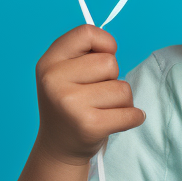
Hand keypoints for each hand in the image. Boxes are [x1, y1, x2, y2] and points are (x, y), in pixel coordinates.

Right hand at [33, 25, 143, 165]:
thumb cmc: (70, 103)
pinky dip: (133, 118)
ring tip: (101, 109)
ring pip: (123, 88)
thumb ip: (84, 53)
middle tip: (95, 94)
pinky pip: (131, 113)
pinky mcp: (89, 124)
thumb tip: (111, 45)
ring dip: (121, 101)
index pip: (86, 32)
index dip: (104, 43)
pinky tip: (116, 122)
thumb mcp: (63, 73)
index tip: (102, 56)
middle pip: (110, 62)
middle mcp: (54, 81)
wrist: (59, 147)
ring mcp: (70, 103)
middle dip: (112, 78)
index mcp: (48, 62)